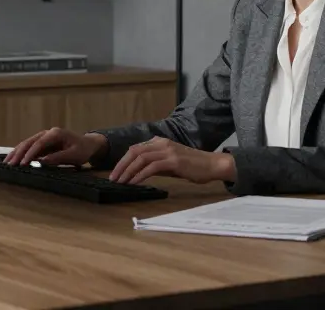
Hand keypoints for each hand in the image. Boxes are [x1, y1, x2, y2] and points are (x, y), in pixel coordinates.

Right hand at [5, 127, 106, 166]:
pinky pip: (29, 147)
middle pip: (29, 142)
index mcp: (55, 134)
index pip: (39, 143)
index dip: (30, 153)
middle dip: (18, 153)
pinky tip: (13, 159)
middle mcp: (47, 133)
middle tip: (9, 164)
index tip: (22, 163)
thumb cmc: (82, 150)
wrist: (88, 144)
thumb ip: (58, 157)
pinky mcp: (42, 143)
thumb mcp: (73, 155)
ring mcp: (44, 137)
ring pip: (26, 144)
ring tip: (6, 162)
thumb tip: (42, 161)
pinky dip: (20, 153)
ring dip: (16, 153)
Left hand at [108, 137, 235, 185]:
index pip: (136, 149)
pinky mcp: (173, 160)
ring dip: (128, 171)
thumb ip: (155, 164)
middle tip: (113, 178)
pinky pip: (151, 167)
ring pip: (140, 158)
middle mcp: (162, 143)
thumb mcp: (170, 163)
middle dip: (121, 165)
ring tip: (121, 182)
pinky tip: (134, 182)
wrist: (211, 165)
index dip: (123, 161)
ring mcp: (167, 151)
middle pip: (134, 151)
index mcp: (160, 142)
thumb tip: (139, 172)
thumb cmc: (192, 166)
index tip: (116, 173)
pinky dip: (140, 175)